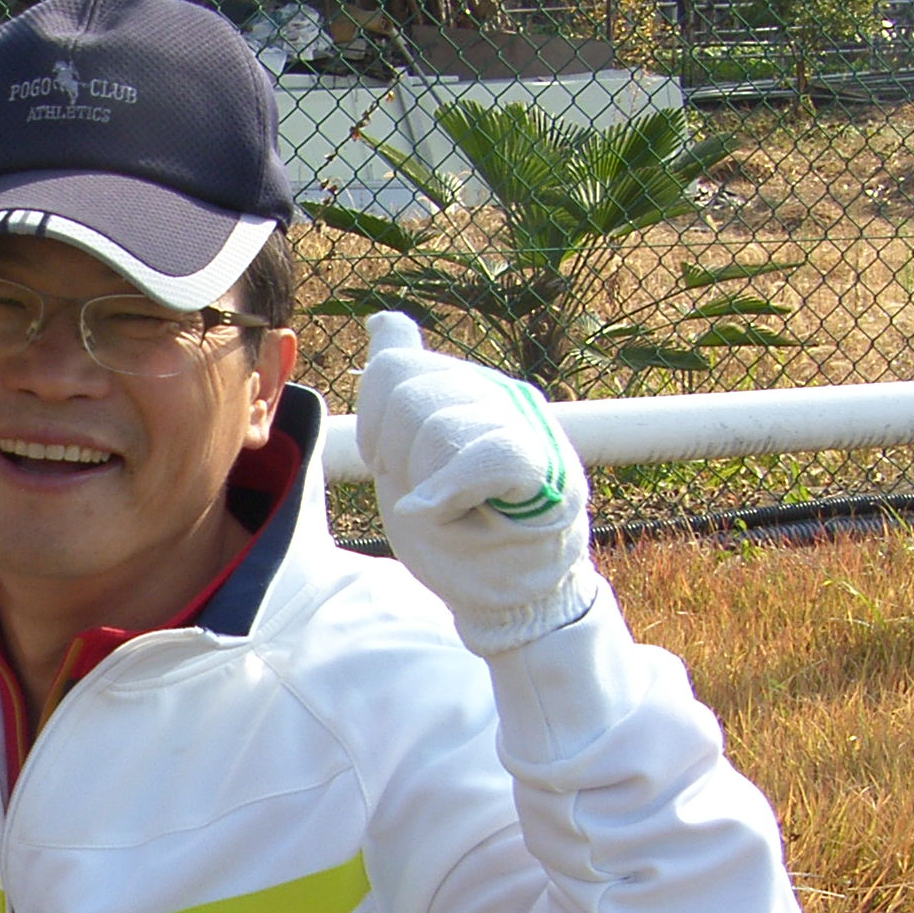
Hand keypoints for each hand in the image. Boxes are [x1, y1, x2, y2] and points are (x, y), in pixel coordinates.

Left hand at [352, 313, 599, 657]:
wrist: (518, 593)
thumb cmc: (468, 525)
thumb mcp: (417, 451)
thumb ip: (404, 387)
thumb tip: (382, 319)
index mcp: (467, 387)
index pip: (394, 365)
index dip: (373, 423)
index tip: (389, 464)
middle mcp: (499, 393)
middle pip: (402, 389)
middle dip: (394, 454)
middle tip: (430, 494)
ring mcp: (524, 424)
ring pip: (433, 423)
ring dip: (425, 482)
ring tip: (457, 509)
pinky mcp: (541, 468)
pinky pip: (483, 455)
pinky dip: (449, 491)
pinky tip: (444, 511)